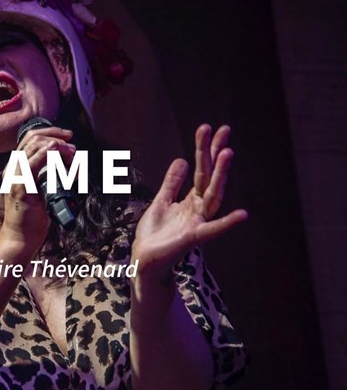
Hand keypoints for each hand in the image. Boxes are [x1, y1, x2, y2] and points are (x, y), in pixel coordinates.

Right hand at [0, 126, 74, 251]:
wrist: (20, 238)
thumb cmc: (31, 219)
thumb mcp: (40, 191)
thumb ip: (46, 176)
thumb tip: (64, 164)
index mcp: (16, 169)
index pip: (29, 140)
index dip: (50, 133)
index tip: (68, 137)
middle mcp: (13, 169)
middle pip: (32, 138)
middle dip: (56, 136)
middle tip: (73, 146)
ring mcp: (15, 176)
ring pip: (34, 146)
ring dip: (58, 146)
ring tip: (72, 156)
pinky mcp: (21, 186)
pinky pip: (34, 162)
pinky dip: (50, 155)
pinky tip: (62, 158)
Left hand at [132, 124, 247, 283]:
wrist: (145, 262)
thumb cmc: (155, 235)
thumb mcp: (161, 202)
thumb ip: (172, 183)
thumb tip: (182, 159)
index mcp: (190, 200)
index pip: (201, 170)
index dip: (204, 150)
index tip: (208, 128)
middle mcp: (198, 209)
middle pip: (209, 177)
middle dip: (215, 154)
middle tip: (224, 129)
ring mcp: (197, 223)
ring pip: (213, 195)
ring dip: (221, 175)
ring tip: (228, 153)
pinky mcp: (192, 238)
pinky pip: (212, 230)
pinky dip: (227, 223)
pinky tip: (243, 214)